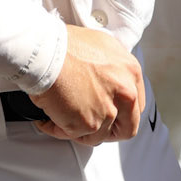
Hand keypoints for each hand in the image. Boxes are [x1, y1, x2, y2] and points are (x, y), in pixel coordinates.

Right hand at [31, 25, 144, 144]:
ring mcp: (108, 110)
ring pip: (99, 135)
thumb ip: (109, 66)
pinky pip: (74, 135)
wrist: (45, 51)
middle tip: (90, 127)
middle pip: (128, 127)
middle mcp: (125, 91)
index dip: (121, 111)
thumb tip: (101, 77)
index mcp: (130, 70)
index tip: (109, 112)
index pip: (135, 102)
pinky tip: (48, 120)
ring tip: (61, 119)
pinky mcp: (90, 123)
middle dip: (109, 131)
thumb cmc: (62, 44)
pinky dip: (59, 129)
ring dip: (80, 130)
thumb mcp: (99, 45)